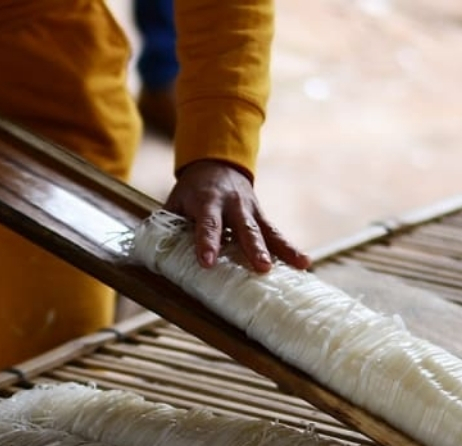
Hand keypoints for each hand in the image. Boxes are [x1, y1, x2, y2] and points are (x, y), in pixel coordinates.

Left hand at [163, 159, 310, 273]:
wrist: (217, 162)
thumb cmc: (192, 190)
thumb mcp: (176, 201)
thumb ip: (169, 226)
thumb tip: (156, 253)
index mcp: (207, 201)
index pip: (207, 225)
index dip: (207, 243)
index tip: (208, 262)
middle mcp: (233, 205)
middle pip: (245, 229)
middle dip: (254, 248)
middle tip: (262, 266)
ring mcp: (251, 210)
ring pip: (268, 230)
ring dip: (282, 249)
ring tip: (299, 264)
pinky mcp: (262, 216)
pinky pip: (276, 233)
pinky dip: (290, 248)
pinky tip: (304, 263)